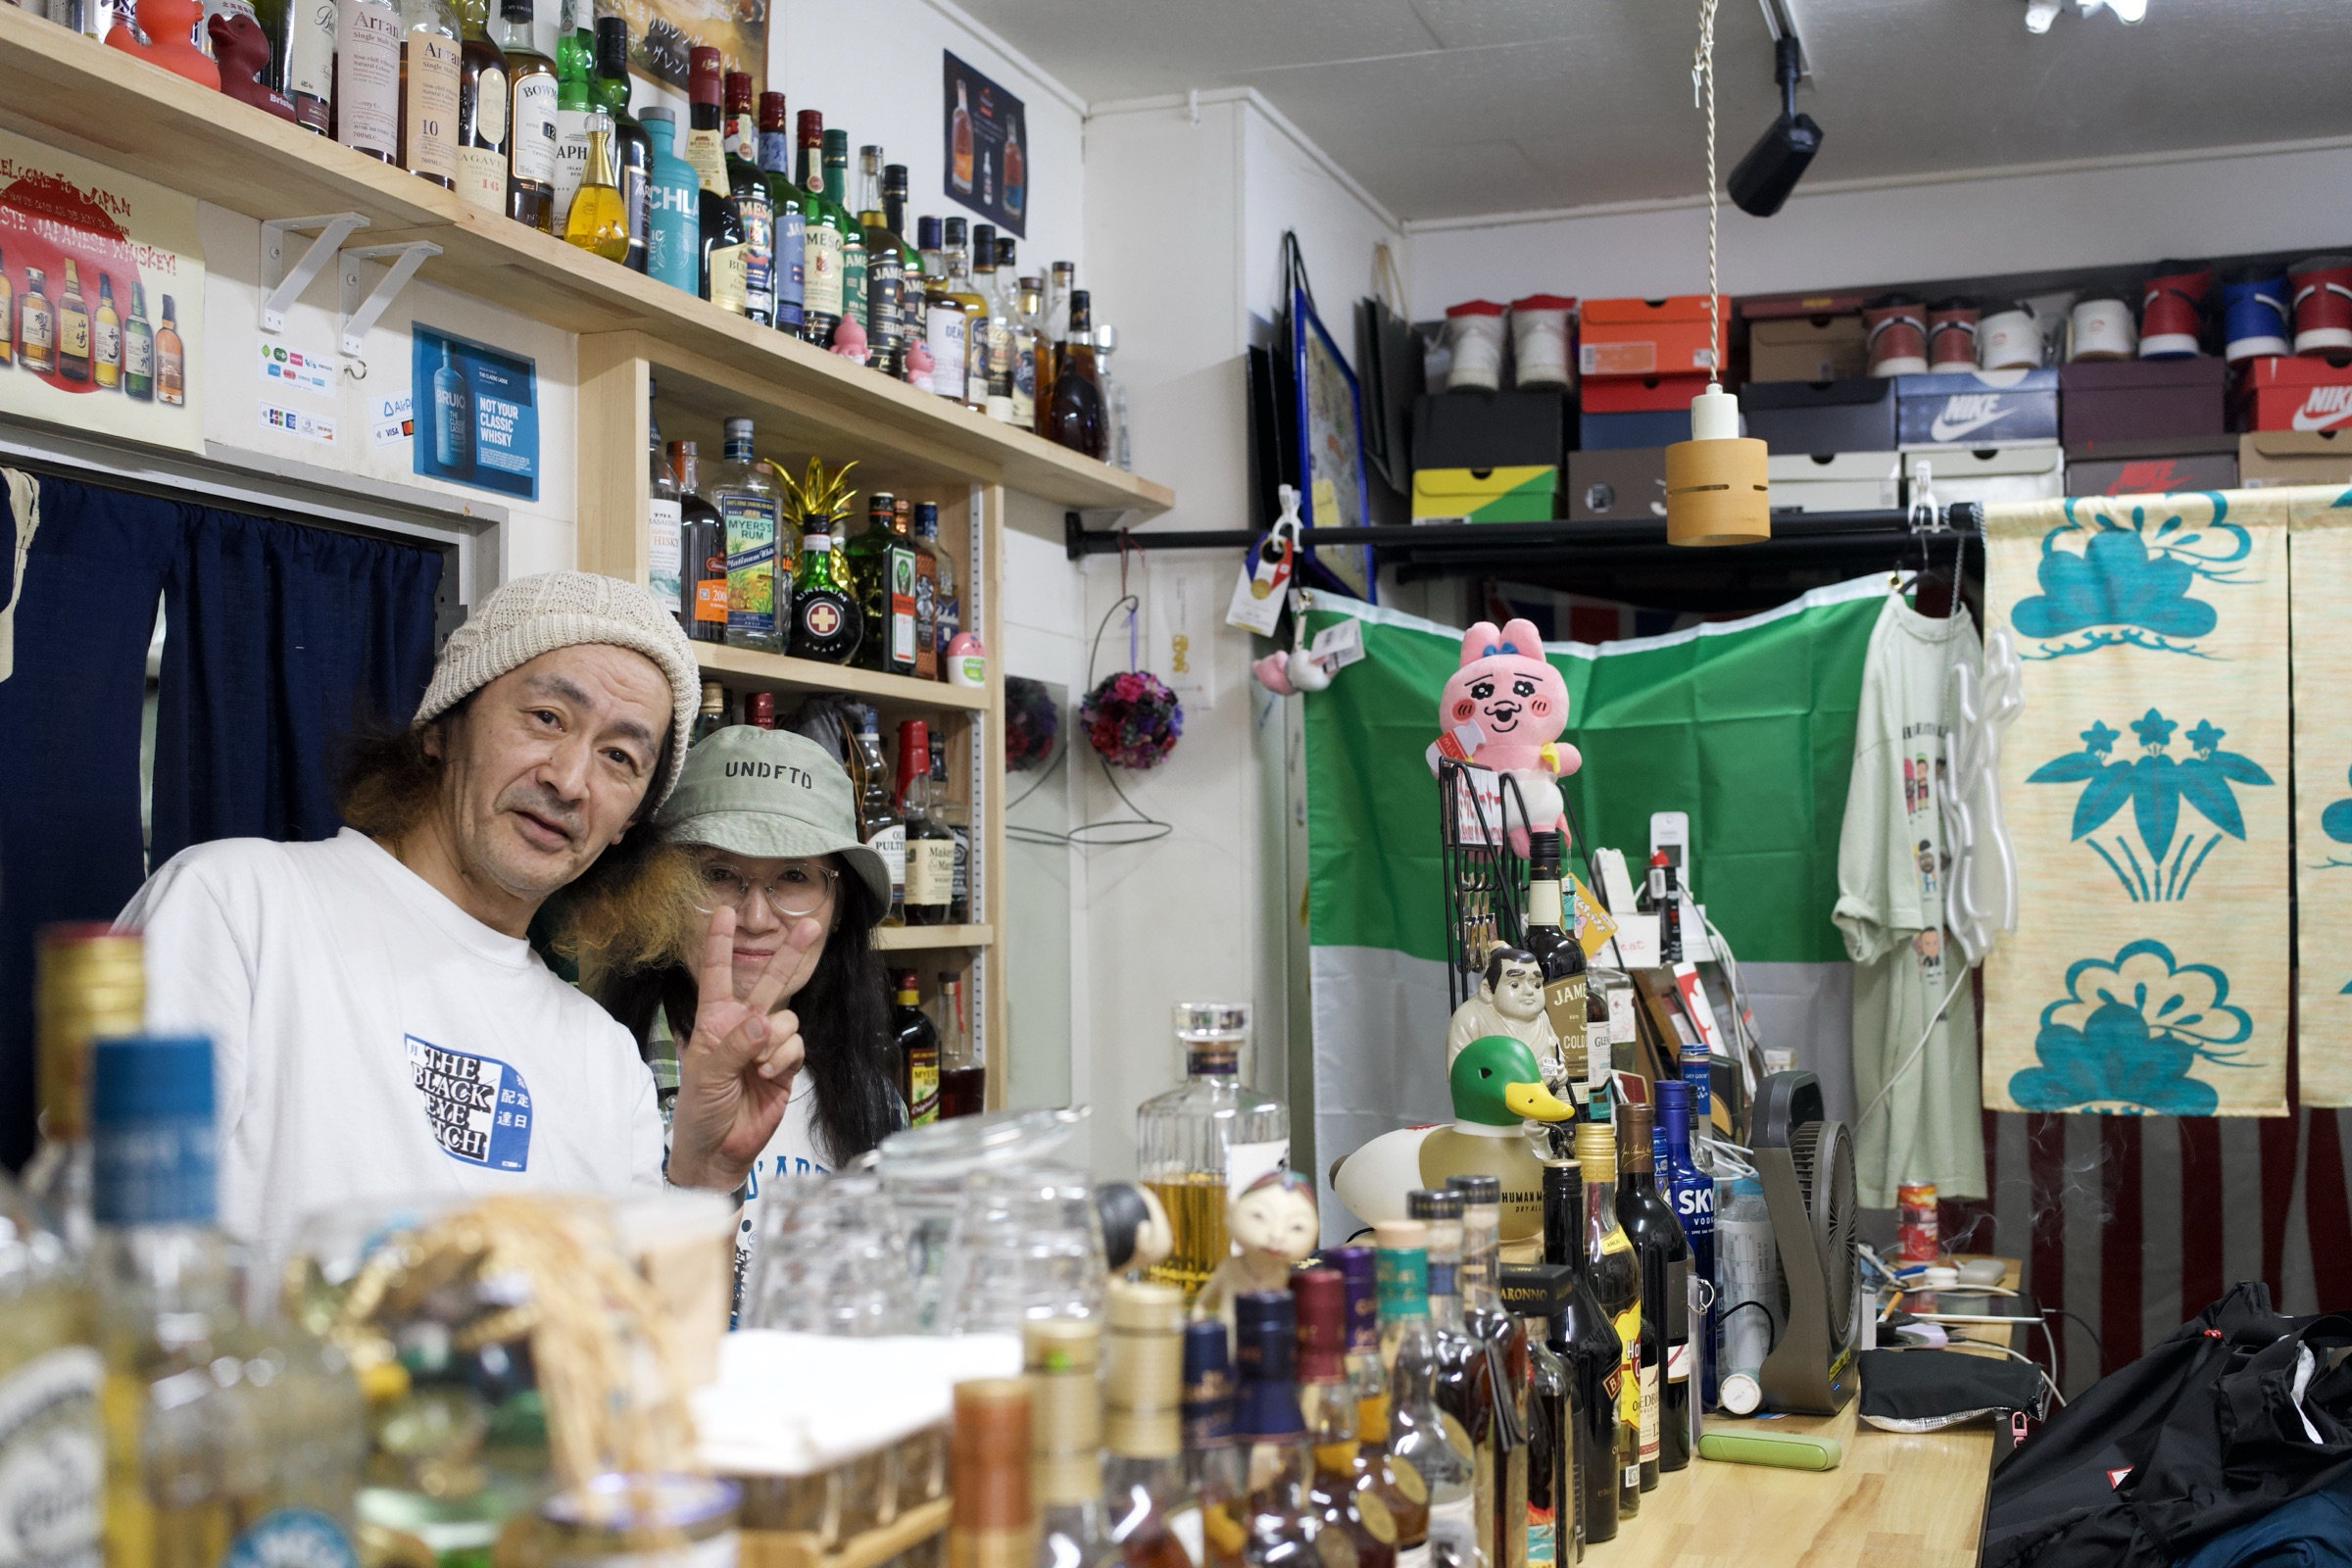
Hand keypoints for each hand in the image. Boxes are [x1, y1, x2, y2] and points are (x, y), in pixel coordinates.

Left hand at [664, 905, 824, 1191]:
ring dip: (775, 1040)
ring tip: (757, 1065)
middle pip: (769, 982)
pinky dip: (785, 1059)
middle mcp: (743, 1026)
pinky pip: (797, 1045)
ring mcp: (767, 1045)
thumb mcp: (706, 1074)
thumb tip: (764, 1023)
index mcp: (714, 1021)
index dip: (720, 943)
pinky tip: (769, 1074)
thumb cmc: (700, 1110)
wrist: (719, 1150)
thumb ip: (734, 1045)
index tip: (724, 912)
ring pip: (787, 1018)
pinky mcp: (787, 1065)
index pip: (717, 975)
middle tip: (810, 924)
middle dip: (789, 952)